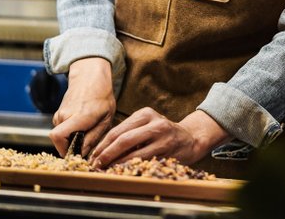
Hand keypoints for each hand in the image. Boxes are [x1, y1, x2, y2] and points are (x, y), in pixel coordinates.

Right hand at [48, 57, 115, 157]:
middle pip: (59, 141)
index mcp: (78, 116)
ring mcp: (59, 114)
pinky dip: (69, 133)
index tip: (77, 154)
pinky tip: (81, 125)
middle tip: (86, 144)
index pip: (58, 137)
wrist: (90, 77)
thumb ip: (93, 137)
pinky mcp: (58, 114)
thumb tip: (82, 154)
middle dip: (71, 147)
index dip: (65, 150)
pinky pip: (61, 130)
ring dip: (71, 139)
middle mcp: (65, 115)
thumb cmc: (102, 97)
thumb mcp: (105, 119)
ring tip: (86, 130)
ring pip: (60, 137)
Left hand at [89, 108, 229, 167]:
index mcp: (145, 113)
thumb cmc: (162, 133)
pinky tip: (124, 172)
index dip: (103, 145)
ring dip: (117, 164)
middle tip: (96, 165)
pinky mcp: (168, 150)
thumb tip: (102, 151)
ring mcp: (163, 136)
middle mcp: (155, 122)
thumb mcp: (147, 125)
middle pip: (123, 139)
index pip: (118, 130)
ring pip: (133, 152)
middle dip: (106, 154)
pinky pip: (145, 161)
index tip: (93, 156)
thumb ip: (129, 132)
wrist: (191, 138)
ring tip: (107, 170)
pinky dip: (132, 168)